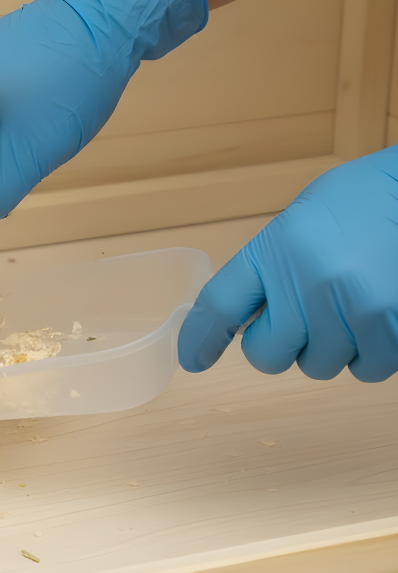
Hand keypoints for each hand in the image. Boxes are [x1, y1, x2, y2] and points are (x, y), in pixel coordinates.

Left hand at [179, 146, 397, 381]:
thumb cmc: (365, 203)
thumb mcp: (301, 222)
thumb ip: (269, 269)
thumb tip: (242, 321)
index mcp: (278, 247)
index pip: (220, 305)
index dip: (201, 339)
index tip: (194, 358)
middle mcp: (309, 281)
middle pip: (268, 356)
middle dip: (282, 345)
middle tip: (305, 318)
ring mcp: (354, 308)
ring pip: (321, 367)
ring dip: (332, 347)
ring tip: (352, 305)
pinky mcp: (394, 329)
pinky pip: (368, 369)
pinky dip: (371, 351)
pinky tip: (380, 314)